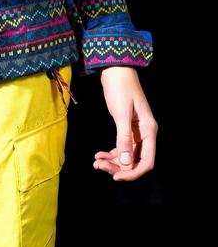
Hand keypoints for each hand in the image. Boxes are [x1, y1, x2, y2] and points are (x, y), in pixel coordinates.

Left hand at [93, 66, 157, 180]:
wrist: (115, 69)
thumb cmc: (120, 87)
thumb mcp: (121, 113)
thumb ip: (124, 138)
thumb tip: (127, 163)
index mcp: (149, 130)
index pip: (147, 161)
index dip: (133, 173)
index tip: (116, 177)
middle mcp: (145, 133)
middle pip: (136, 160)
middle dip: (119, 167)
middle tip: (100, 166)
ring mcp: (136, 131)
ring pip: (127, 155)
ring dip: (113, 161)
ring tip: (96, 162)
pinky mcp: (127, 128)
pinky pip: (122, 147)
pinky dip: (111, 153)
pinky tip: (99, 155)